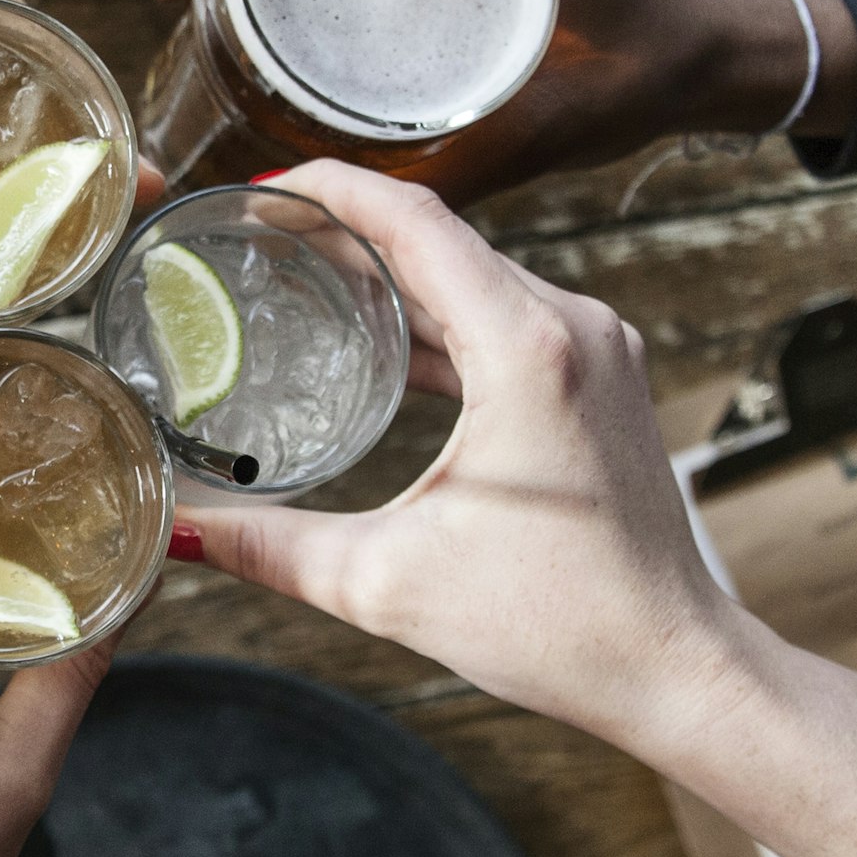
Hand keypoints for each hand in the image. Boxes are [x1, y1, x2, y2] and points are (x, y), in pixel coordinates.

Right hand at [176, 163, 856, 856]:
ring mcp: (596, 350)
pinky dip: (440, 316)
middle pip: (441, 237)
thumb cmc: (561, 625)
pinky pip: (507, 317)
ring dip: (393, 270)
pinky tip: (381, 342)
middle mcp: (572, 327)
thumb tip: (180, 525)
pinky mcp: (600, 382)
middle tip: (254, 234)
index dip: (327, 190)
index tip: (255, 190)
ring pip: (475, 275)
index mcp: (526, 348)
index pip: (413, 220)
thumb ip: (272, 546)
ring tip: (302, 273)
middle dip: (345, 226)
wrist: (676, 666)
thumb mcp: (389, 581)